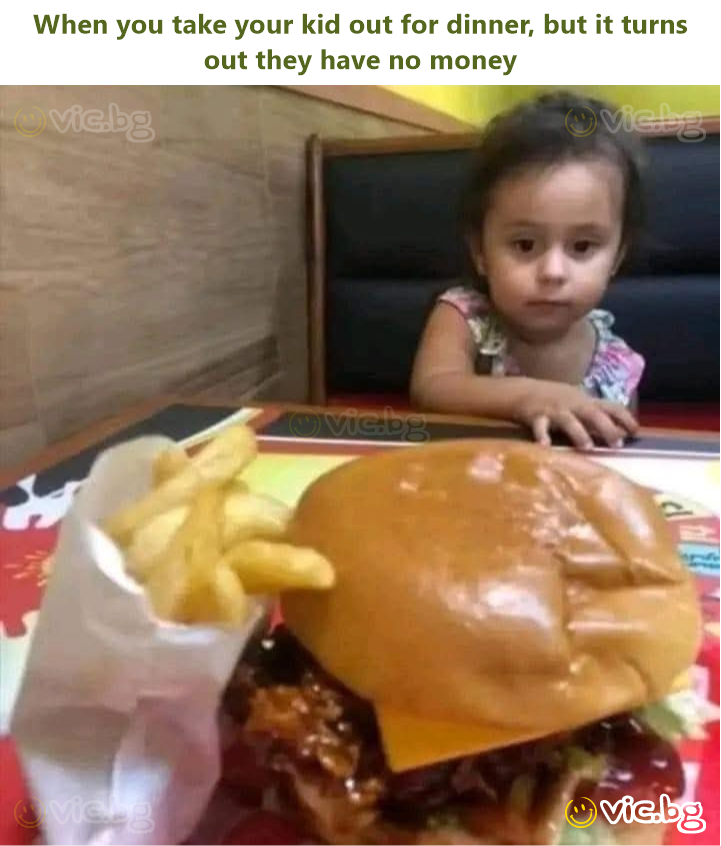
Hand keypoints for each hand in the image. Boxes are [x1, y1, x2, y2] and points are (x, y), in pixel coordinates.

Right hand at [515, 382, 638, 449]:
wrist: (522, 391)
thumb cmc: (554, 400)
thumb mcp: (576, 403)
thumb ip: (594, 416)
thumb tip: (619, 432)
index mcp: (585, 401)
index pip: (611, 406)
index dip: (625, 418)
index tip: (636, 431)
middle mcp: (573, 404)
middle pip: (593, 413)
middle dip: (606, 428)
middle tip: (617, 444)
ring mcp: (555, 410)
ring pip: (569, 421)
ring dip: (578, 433)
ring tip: (587, 447)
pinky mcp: (537, 416)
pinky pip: (540, 427)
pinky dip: (542, 436)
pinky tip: (544, 447)